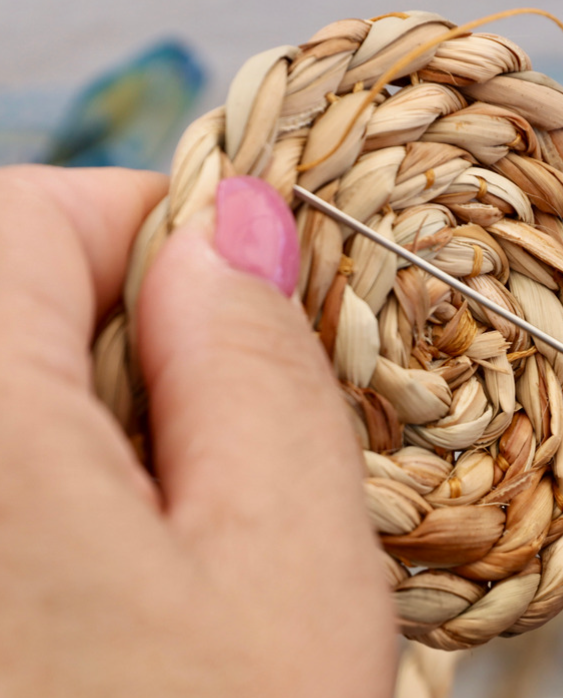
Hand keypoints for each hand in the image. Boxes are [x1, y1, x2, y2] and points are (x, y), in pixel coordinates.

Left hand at [0, 166, 394, 695]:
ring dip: (110, 438)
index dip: (160, 231)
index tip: (253, 298)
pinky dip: (70, 507)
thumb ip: (254, 366)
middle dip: (142, 349)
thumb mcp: (284, 561)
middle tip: (241, 460)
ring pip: (22, 406)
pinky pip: (18, 494)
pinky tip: (126, 597)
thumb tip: (232, 227)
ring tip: (188, 552)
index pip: (30, 216)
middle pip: (16, 311)